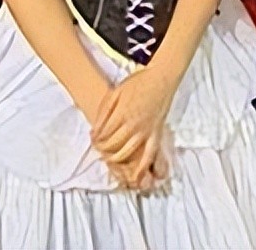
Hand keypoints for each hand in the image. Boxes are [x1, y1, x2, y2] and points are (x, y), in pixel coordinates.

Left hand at [92, 67, 177, 190]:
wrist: (161, 78)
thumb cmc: (138, 83)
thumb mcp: (115, 92)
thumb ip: (104, 112)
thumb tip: (94, 131)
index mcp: (122, 114)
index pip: (103, 135)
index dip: (95, 140)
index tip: (93, 139)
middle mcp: (133, 125)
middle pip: (112, 146)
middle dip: (103, 150)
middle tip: (100, 148)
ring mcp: (146, 131)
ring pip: (127, 153)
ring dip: (115, 159)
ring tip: (110, 157)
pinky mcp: (156, 134)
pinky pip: (149, 155)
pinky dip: (142, 168)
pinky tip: (136, 178)